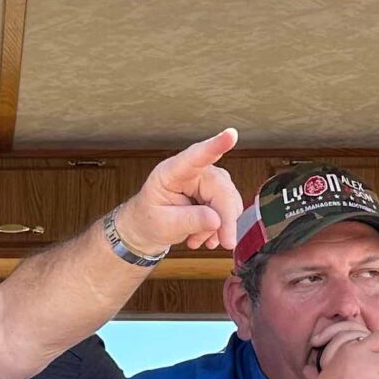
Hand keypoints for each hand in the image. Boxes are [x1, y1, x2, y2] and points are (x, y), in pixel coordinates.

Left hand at [117, 128, 245, 258]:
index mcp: (171, 172)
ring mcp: (207, 181)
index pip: (195, 156)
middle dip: (226, 219)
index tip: (231, 134)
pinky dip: (221, 227)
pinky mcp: (216, 192)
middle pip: (221, 190)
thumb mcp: (164, 225)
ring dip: (219, 226)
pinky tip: (204, 237)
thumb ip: (189, 221)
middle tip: (226, 243)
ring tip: (197, 239)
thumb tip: (216, 220)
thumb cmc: (150, 220)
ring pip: (229, 201)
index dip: (215, 145)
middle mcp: (192, 171)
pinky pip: (229, 209)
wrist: (147, 227)